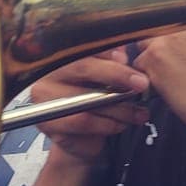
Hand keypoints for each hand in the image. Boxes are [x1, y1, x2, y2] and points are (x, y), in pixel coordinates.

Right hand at [31, 49, 149, 164]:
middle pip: (83, 67)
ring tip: (139, 112)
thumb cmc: (93, 102)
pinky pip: (84, 122)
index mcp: (58, 58)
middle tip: (141, 84)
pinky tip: (121, 124)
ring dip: (119, 107)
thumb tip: (122, 52)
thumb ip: (110, 61)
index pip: (82, 47)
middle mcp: (46, 76)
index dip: (107, 52)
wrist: (81, 139)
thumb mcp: (104, 78)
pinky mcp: (49, 124)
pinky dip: (108, 124)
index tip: (128, 59)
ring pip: (88, 100)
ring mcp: (43, 101)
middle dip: (117, 74)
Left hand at [131, 0, 185, 139]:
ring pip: (145, 31)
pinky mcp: (153, 60)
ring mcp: (167, 38)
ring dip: (151, 45)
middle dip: (160, 17)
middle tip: (168, 36)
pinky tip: (162, 81)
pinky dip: (146, 69)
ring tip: (168, 64)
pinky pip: (138, 58)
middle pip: (159, 3)